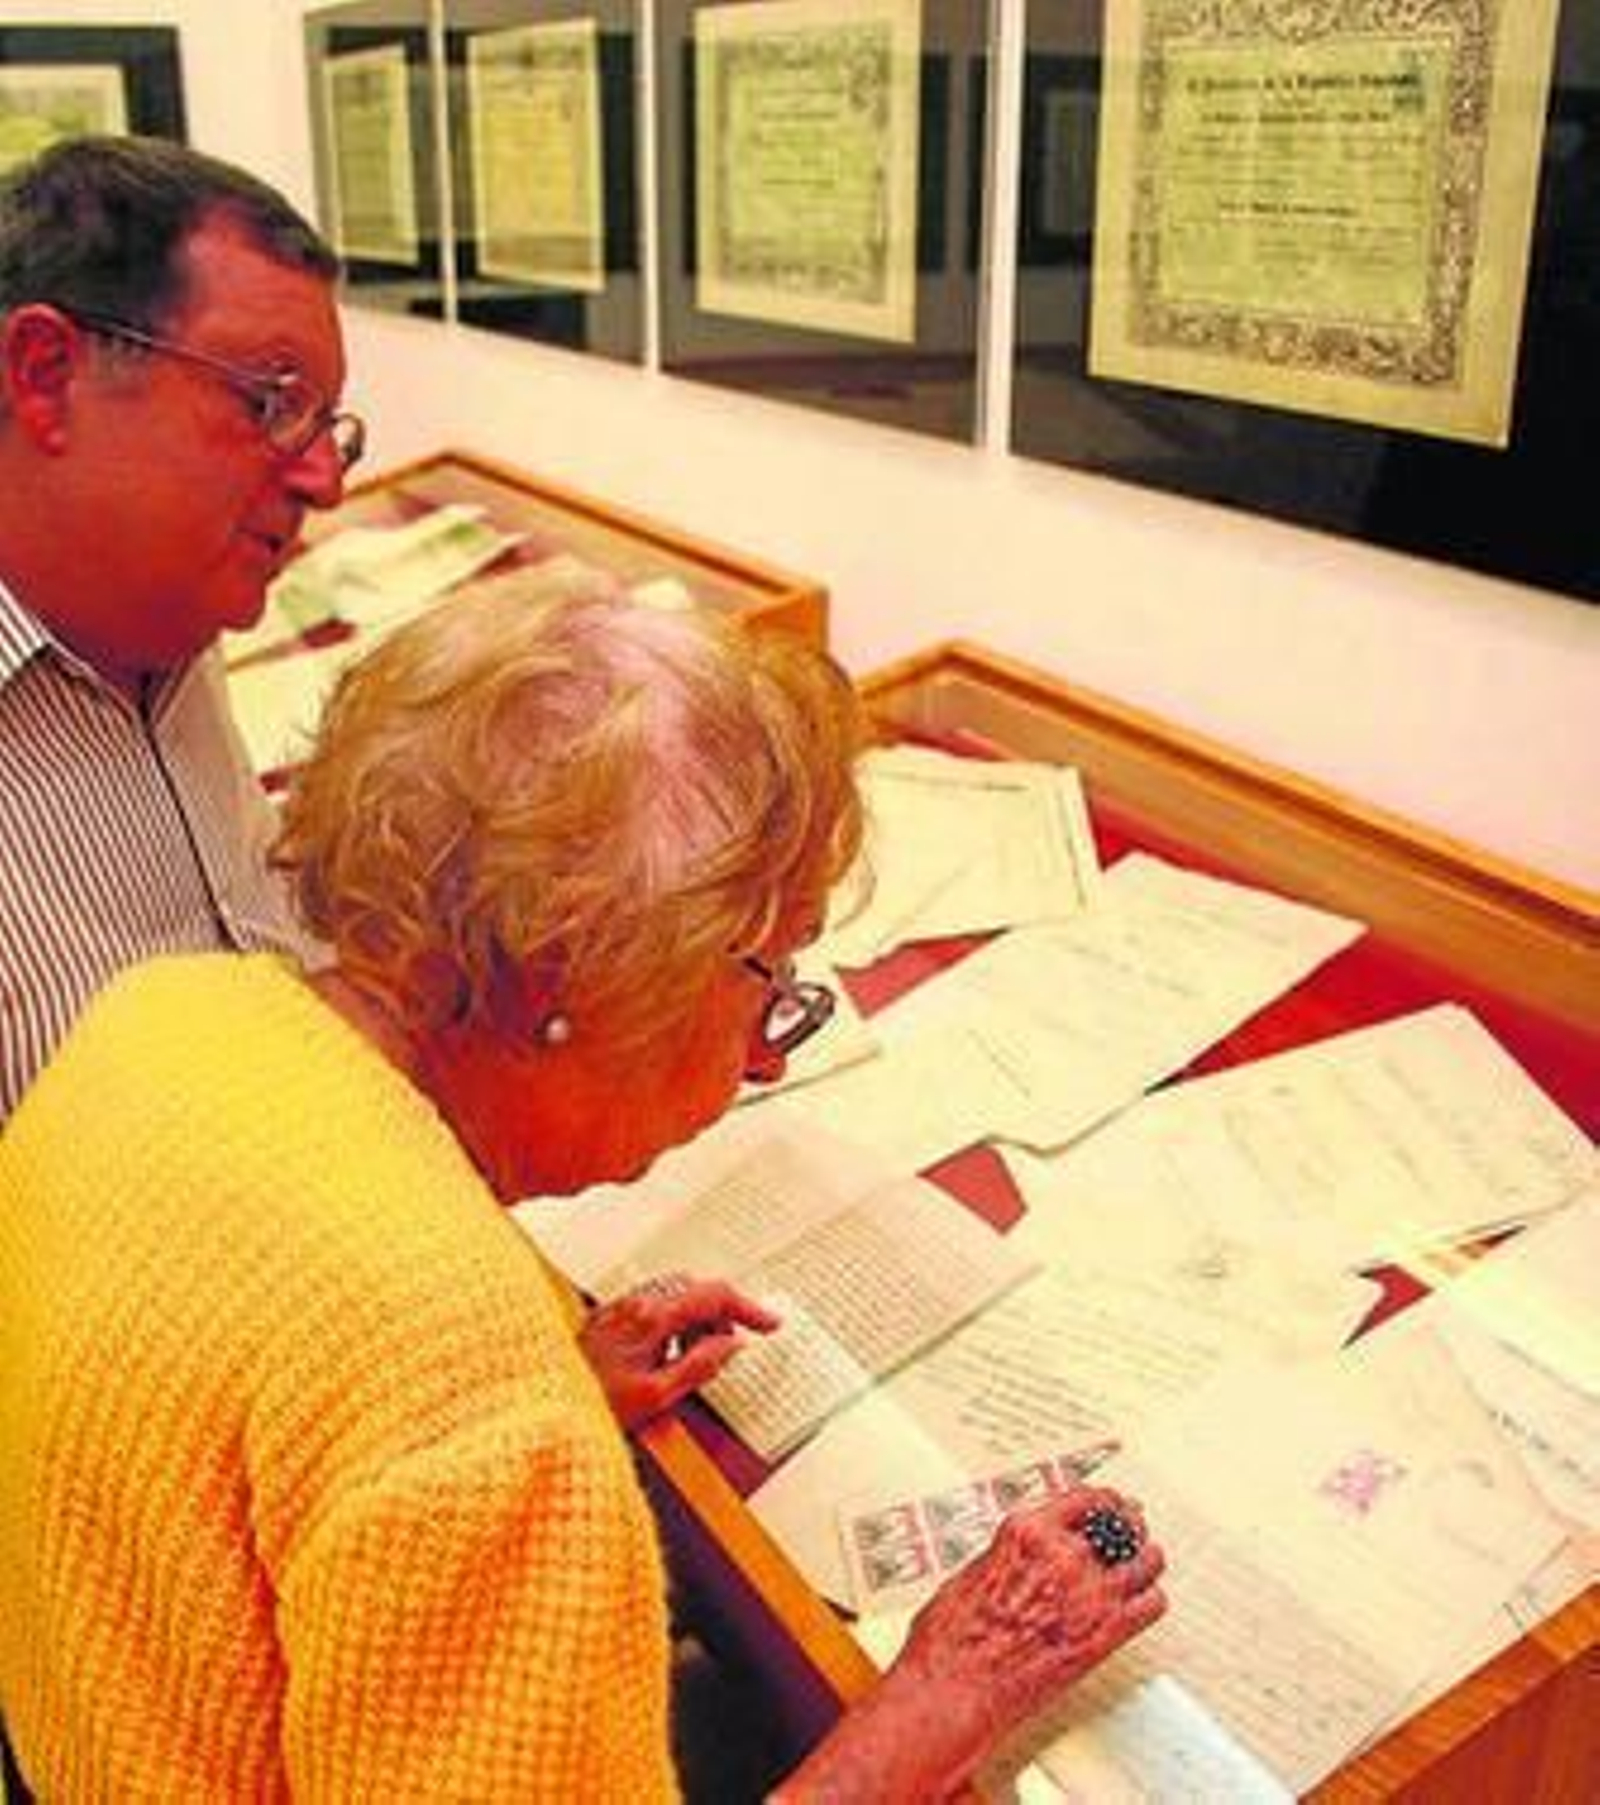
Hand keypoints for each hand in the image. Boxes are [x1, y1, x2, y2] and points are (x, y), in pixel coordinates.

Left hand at [579, 1273, 779, 1430]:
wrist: (545, 1405)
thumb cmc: (594, 1404)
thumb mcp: (657, 1396)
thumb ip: (699, 1366)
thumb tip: (730, 1346)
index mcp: (651, 1317)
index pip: (713, 1295)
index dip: (747, 1308)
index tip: (769, 1324)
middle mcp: (634, 1302)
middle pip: (695, 1289)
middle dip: (720, 1316)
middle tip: (729, 1349)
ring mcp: (620, 1307)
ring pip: (675, 1295)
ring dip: (696, 1320)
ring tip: (696, 1358)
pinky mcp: (609, 1317)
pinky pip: (655, 1305)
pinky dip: (674, 1323)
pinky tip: (669, 1355)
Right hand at [771, 1485, 1165, 1802]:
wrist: (955, 1687)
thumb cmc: (952, 1637)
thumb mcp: (977, 1569)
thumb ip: (1014, 1554)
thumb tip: (1027, 1554)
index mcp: (1026, 1531)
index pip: (1084, 1498)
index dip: (1105, 1500)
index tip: (1112, 1504)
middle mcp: (1063, 1554)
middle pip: (1120, 1525)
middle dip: (1129, 1526)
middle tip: (1134, 1528)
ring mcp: (1089, 1593)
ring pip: (1146, 1561)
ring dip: (1146, 1560)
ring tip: (1145, 1563)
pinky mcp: (1105, 1634)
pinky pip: (1151, 1605)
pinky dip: (1151, 1600)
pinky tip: (1143, 1602)